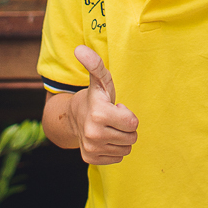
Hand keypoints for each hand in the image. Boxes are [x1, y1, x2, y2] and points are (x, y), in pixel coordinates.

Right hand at [67, 46, 138, 164]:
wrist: (74, 117)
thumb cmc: (95, 97)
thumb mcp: (100, 80)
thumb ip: (95, 64)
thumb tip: (80, 48)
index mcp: (99, 114)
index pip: (133, 123)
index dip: (127, 114)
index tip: (115, 108)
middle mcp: (93, 134)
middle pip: (132, 137)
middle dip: (126, 127)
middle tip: (112, 119)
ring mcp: (91, 148)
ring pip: (126, 149)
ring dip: (121, 138)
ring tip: (108, 127)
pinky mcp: (90, 159)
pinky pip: (117, 158)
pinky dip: (114, 149)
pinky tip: (104, 138)